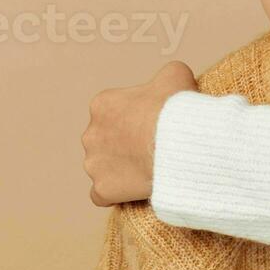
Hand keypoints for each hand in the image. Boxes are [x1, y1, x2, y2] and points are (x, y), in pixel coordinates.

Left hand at [82, 60, 197, 206]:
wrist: (178, 142)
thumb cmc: (176, 108)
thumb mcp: (175, 75)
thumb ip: (165, 75)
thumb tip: (168, 81)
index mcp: (103, 104)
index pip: (113, 111)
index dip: (135, 117)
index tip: (153, 123)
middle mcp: (91, 133)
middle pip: (106, 139)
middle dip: (124, 143)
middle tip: (152, 146)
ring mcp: (94, 163)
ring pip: (102, 166)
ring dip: (119, 168)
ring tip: (148, 168)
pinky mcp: (102, 189)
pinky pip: (101, 194)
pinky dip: (113, 194)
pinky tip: (131, 190)